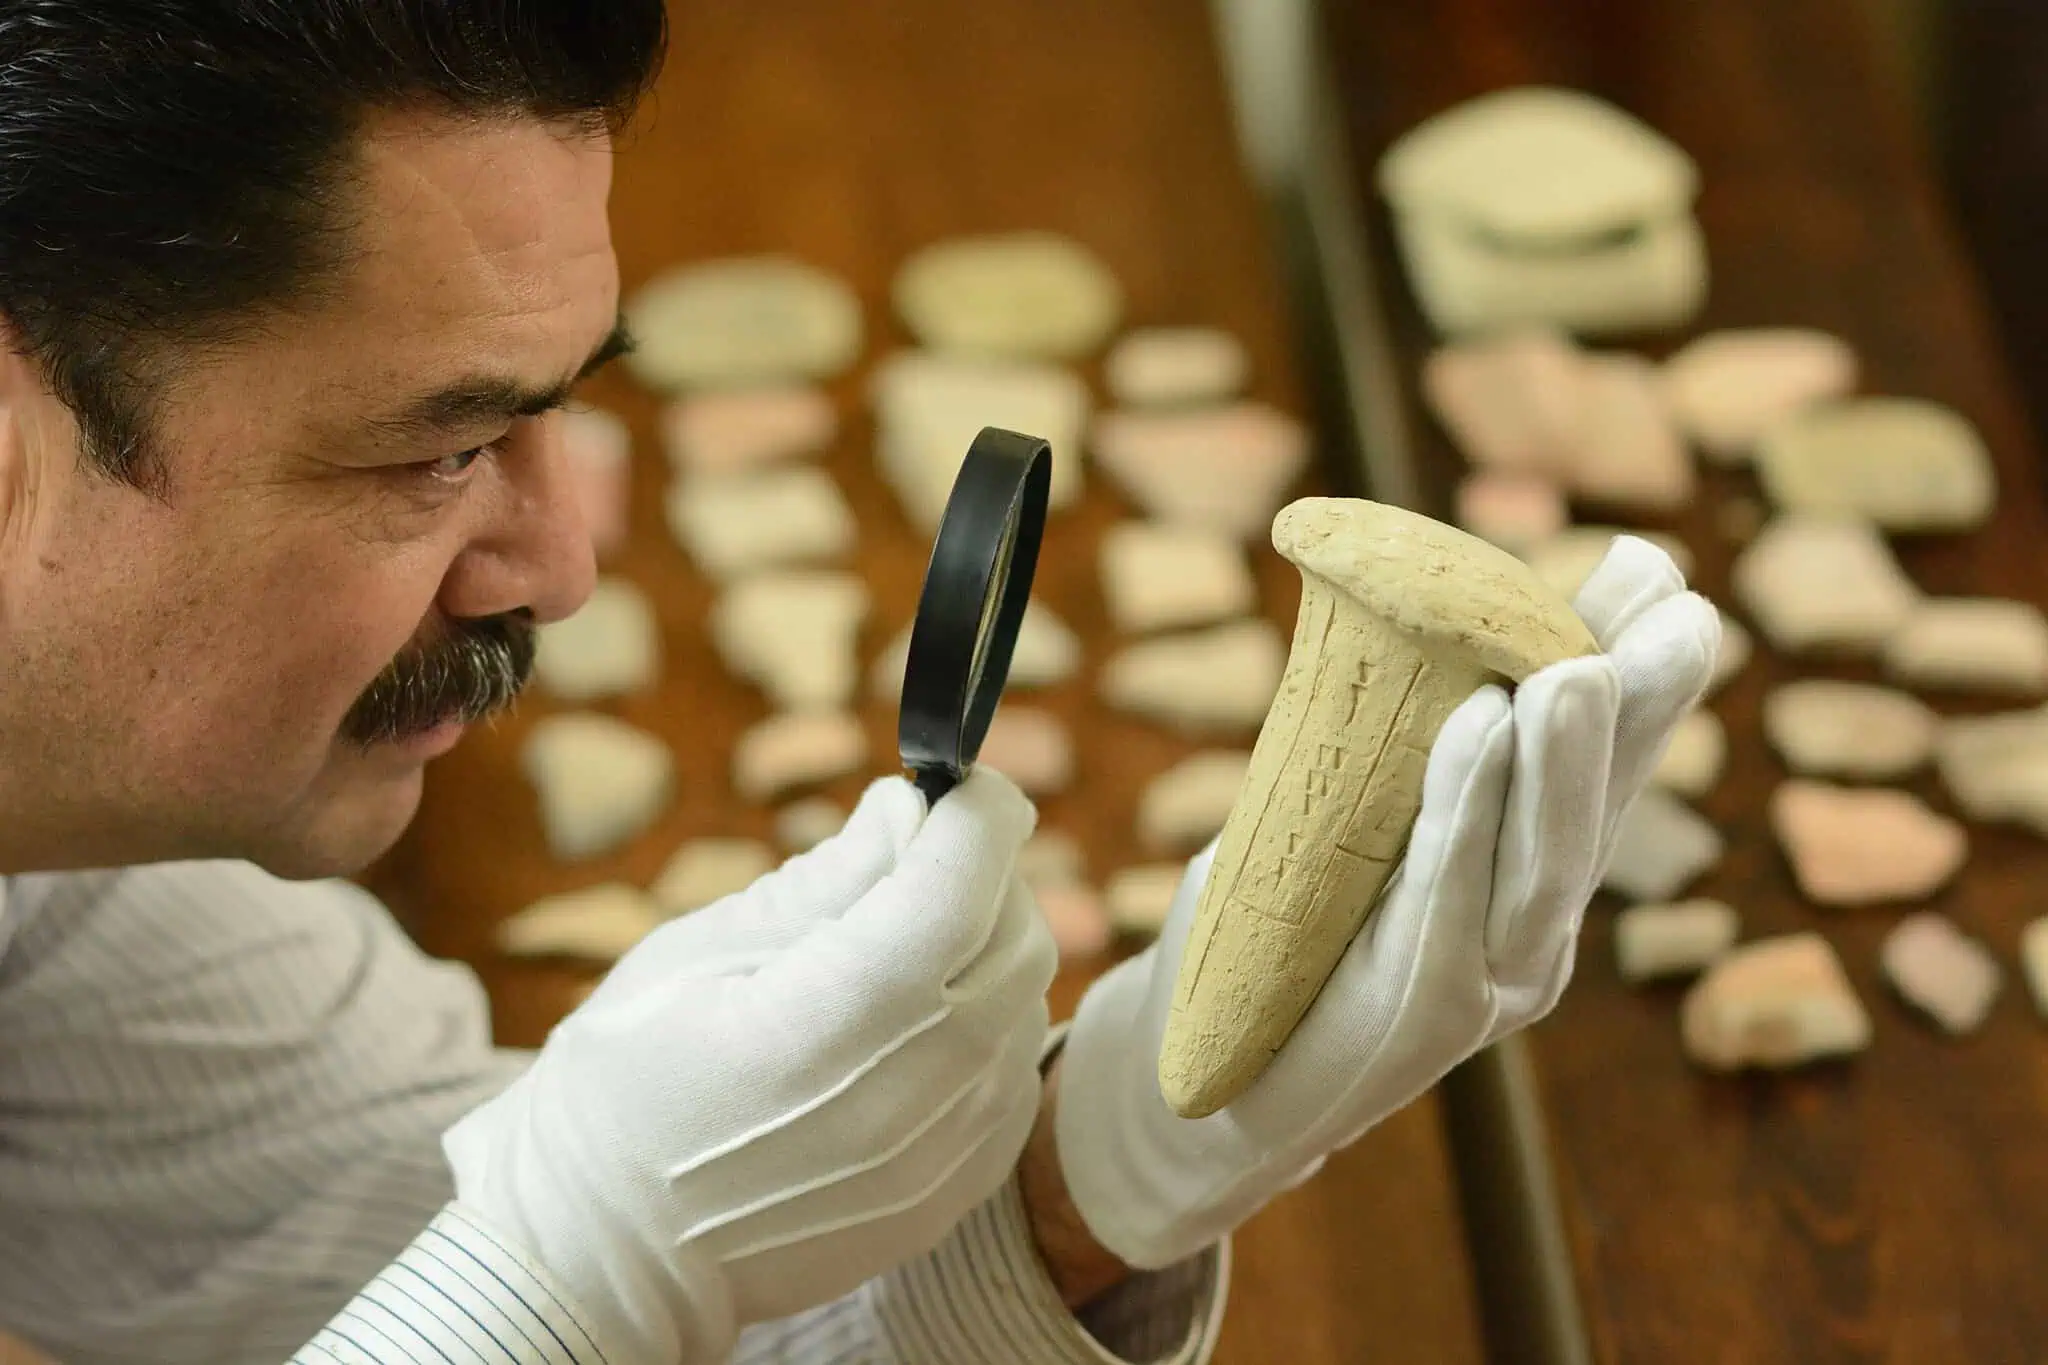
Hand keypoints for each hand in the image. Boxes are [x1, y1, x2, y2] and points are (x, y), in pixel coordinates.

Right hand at [442, 768, 1057, 1362]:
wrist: (608, 1251)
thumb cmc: (626, 1086)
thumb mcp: (698, 955)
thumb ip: (823, 882)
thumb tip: (905, 806)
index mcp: (827, 1024)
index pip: (959, 887)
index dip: (975, 813)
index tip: (956, 782)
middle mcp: (908, 1095)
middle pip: (1013, 937)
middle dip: (980, 869)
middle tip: (913, 851)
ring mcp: (941, 1154)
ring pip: (1025, 1000)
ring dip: (984, 943)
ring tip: (898, 939)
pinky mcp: (954, 1188)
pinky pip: (1014, 1070)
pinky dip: (986, 1017)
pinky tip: (912, 1016)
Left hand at [1053, 535, 1719, 1268]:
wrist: (1211, 1083)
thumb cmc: (1280, 939)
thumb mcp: (1347, 825)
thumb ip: (1394, 750)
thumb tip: (1400, 612)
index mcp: (1521, 882)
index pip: (1596, 772)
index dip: (1634, 680)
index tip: (1654, 571)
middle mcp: (1528, 934)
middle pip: (1598, 810)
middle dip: (1642, 707)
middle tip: (1675, 603)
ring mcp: (1487, 983)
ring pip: (1543, 860)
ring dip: (1565, 758)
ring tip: (1579, 662)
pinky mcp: (1421, 1014)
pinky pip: (1449, 896)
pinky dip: (1469, 810)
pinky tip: (1482, 728)